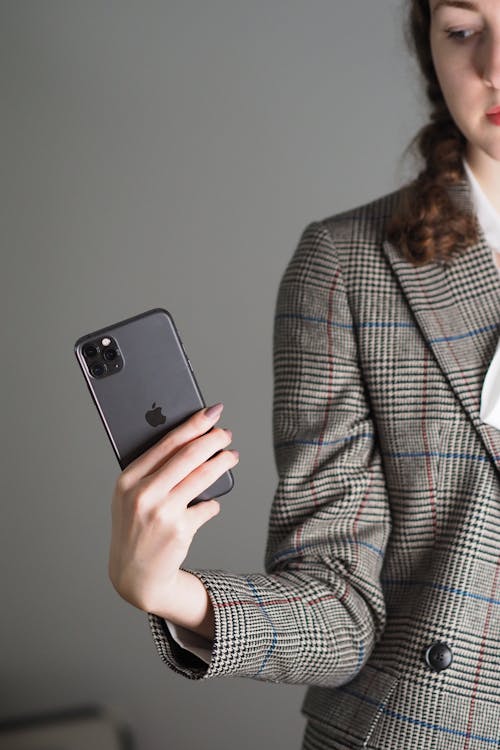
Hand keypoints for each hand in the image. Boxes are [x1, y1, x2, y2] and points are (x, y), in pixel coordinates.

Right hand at [107, 403, 238, 613]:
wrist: (134, 574)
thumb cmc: (136, 526)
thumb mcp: (130, 496)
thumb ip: (151, 471)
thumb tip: (190, 439)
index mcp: (128, 479)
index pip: (167, 442)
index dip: (194, 424)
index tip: (211, 413)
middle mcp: (143, 494)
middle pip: (189, 455)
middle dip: (213, 439)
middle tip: (226, 434)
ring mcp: (162, 513)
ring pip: (203, 476)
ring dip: (223, 462)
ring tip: (232, 456)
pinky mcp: (180, 530)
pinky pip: (208, 506)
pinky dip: (213, 503)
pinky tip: (211, 503)